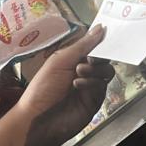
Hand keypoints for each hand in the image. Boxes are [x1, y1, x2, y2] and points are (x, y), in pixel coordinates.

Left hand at [16, 26, 114, 143]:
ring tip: (79, 72)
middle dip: (99, 57)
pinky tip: (78, 85)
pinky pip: (102, 87)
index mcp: (72, 59)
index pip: (92, 47)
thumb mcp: (60, 60)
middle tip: (89, 60)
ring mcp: (90, 86)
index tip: (105, 37)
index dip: (99, 42)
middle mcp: (83, 71)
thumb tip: (101, 28)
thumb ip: (82, 45)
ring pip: (106, 72)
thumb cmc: (43, 86)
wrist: (39, 118)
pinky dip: (92, 83)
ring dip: (95, 70)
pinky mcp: (95, 101)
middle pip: (103, 59)